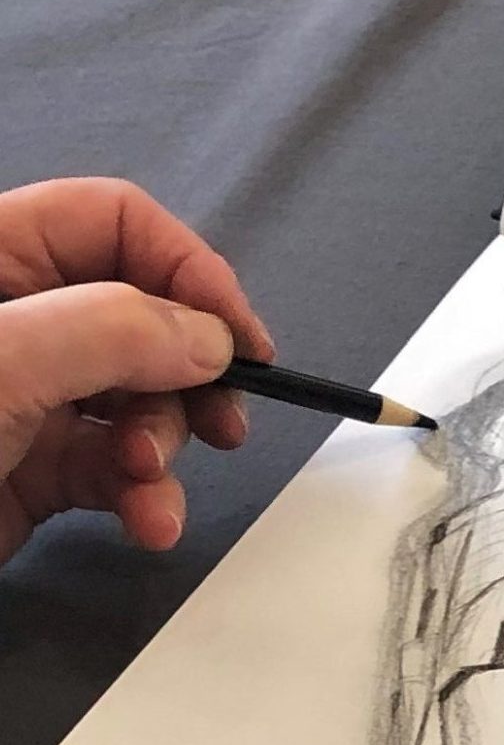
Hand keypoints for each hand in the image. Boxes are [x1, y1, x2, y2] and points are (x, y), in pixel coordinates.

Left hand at [0, 178, 271, 562]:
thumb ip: (112, 331)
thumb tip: (208, 339)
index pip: (111, 221)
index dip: (185, 268)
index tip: (239, 339)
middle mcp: (8, 321)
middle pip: (142, 314)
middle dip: (186, 372)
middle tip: (223, 421)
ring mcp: (18, 399)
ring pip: (138, 399)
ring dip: (167, 445)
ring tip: (153, 484)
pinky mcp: (26, 472)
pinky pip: (115, 469)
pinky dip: (144, 496)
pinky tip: (146, 523)